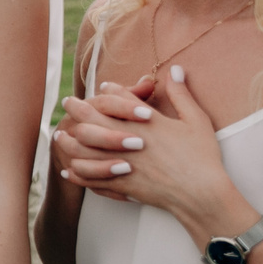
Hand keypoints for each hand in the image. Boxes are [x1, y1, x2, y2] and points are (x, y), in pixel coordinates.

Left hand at [54, 70, 246, 239]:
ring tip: (60, 136)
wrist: (202, 195)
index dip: (106, 91)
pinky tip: (69, 170)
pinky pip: (90, 178)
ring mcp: (121, 163)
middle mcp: (127, 140)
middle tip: (67, 103)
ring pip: (82, 150)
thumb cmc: (202, 157)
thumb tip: (176, 69)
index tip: (100, 87)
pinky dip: (77, 174)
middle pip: (90, 120)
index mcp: (145, 123)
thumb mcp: (196, 121)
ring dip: (68, 142)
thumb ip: (181, 94)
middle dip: (76, 109)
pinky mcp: (120, 184)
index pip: (116, 99)